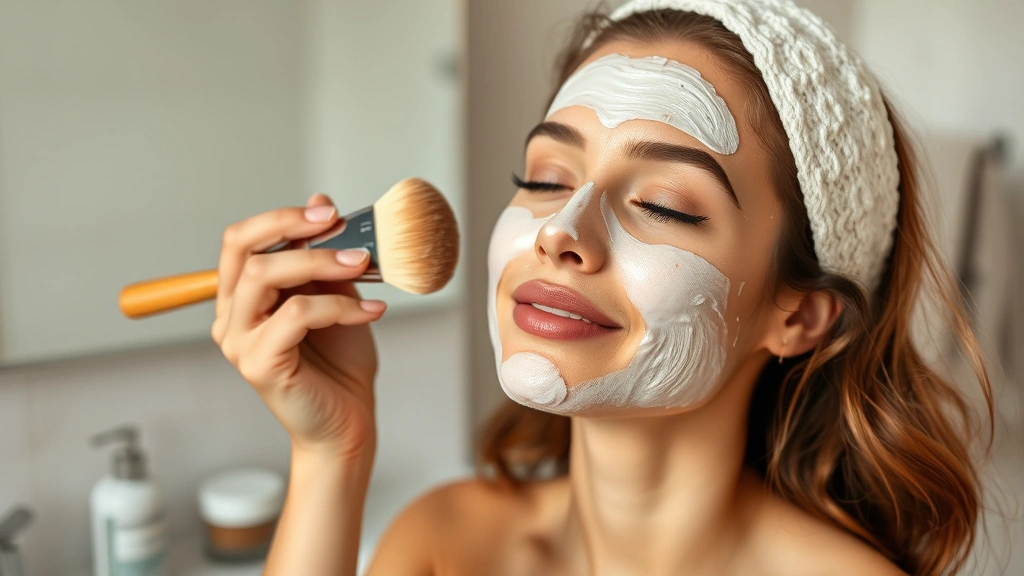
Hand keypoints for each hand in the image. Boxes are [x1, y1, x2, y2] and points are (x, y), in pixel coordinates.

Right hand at [212, 194, 383, 463]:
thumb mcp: (336, 295)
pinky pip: (296, 315)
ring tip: (362, 265)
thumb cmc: (339, 362)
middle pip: (246, 253)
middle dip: (296, 231)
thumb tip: (320, 203)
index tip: (328, 213)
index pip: (240, 241)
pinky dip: (339, 306)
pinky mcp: (259, 364)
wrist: (348, 420)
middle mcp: (231, 317)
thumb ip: (324, 256)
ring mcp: (239, 342)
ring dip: (319, 263)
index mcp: (242, 296)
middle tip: (343, 231)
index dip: (280, 218)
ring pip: (265, 277)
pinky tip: (370, 311)